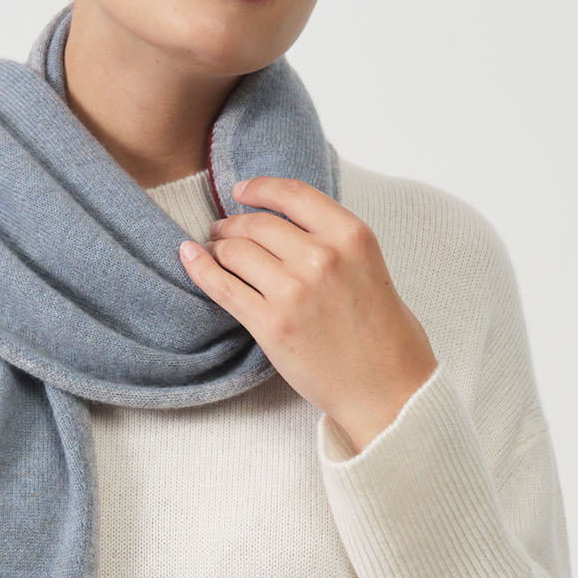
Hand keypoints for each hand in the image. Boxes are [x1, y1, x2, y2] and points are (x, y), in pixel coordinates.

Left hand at [178, 175, 437, 455]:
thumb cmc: (384, 333)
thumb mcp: (370, 266)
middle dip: (234, 224)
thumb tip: (286, 226)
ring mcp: (293, 290)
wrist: (389, 389)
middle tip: (223, 231)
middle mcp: (322, 256)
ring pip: (235, 250)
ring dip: (218, 247)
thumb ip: (334, 241)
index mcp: (351, 236)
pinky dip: (199, 267)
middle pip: (257, 223)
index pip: (292, 194)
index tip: (241, 191)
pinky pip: (222, 285)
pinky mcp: (270, 324)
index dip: (259, 188)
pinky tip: (188, 256)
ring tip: (214, 252)